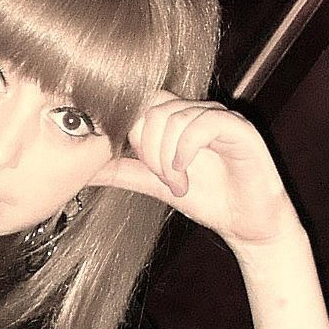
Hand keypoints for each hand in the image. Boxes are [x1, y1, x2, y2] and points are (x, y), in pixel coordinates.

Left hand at [88, 91, 302, 249]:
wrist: (245, 223)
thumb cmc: (206, 199)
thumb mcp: (154, 184)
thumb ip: (123, 171)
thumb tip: (83, 168)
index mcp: (176, 119)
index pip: (140, 105)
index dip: (131, 135)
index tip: (140, 167)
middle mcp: (196, 111)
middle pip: (152, 107)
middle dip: (147, 149)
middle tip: (162, 179)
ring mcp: (218, 116)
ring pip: (174, 117)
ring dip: (167, 158)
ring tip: (177, 184)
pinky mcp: (239, 129)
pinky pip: (203, 123)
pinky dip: (186, 151)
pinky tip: (186, 174)